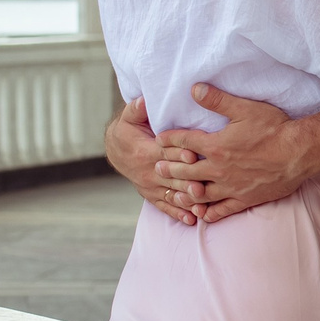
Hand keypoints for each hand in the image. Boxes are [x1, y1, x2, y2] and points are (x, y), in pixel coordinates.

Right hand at [106, 98, 194, 224]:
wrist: (116, 150)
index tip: (193, 154)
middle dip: (186, 182)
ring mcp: (151, 186)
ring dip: (185, 202)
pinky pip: (166, 206)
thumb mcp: (130, 117)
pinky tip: (192, 220)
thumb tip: (142, 100)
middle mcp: (148, 172)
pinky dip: (178, 213)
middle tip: (202, 187)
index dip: (178, 152)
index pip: (164, 152)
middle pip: (171, 177)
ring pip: (171, 195)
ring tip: (201, 207)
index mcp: (145, 151)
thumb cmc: (129, 130)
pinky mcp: (152, 195)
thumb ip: (137, 109)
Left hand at [152, 84, 308, 222]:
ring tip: (172, 192)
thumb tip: (194, 89)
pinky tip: (200, 213)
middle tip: (156, 168)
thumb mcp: (245, 108)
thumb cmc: (274, 129)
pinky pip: (220, 210)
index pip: (184, 143)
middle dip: (168, 169)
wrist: (298, 154)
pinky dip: (207, 213)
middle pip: (185, 171)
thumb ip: (218, 100)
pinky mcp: (244, 200)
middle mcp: (219, 169)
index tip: (159, 139)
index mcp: (216, 146)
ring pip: (198, 194)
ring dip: (183, 193)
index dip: (169, 140)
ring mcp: (230, 187)